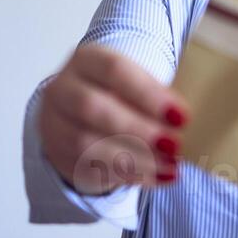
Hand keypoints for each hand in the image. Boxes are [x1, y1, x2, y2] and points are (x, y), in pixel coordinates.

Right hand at [38, 44, 189, 194]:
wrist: (76, 114)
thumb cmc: (116, 95)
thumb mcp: (133, 83)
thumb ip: (155, 96)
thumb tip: (182, 119)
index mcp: (87, 60)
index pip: (114, 70)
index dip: (148, 94)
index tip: (181, 116)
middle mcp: (63, 88)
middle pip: (93, 107)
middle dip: (137, 128)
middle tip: (174, 144)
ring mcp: (55, 122)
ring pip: (86, 143)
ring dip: (133, 157)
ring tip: (169, 166)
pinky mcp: (57, 153)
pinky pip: (88, 167)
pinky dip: (127, 175)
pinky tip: (156, 177)